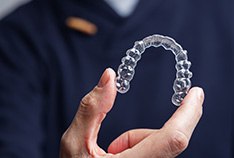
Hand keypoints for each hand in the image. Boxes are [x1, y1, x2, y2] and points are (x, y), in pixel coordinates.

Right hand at [60, 68, 203, 157]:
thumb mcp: (75, 142)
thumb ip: (92, 108)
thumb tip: (109, 77)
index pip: (172, 139)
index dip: (187, 114)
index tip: (195, 93)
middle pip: (170, 141)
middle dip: (165, 124)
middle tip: (165, 113)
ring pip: (159, 145)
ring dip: (138, 138)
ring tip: (111, 149)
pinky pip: (153, 151)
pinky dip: (139, 144)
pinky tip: (117, 152)